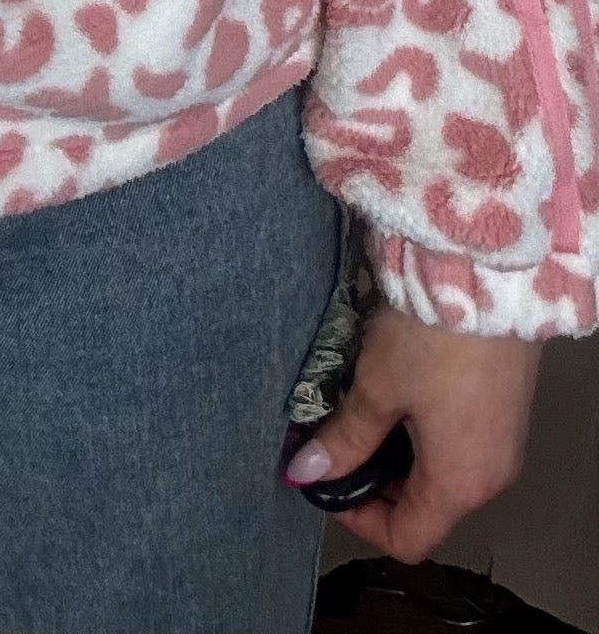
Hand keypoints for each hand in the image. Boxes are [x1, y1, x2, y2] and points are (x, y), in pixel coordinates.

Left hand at [283, 301, 540, 564]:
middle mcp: (490, 476)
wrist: (490, 276)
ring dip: (401, 455)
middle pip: (427, 508)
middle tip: (338, 442)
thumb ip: (344, 438)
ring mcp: (505, 443)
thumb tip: (306, 471)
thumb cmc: (432, 339)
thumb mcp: (377, 388)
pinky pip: (463, 444)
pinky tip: (403, 392)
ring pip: (444, 474)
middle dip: (377, 483)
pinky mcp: (508, 409)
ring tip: (365, 413)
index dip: (360, 520)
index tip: (326, 481)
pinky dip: (428, 434)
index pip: (407, 539)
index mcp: (459, 485)